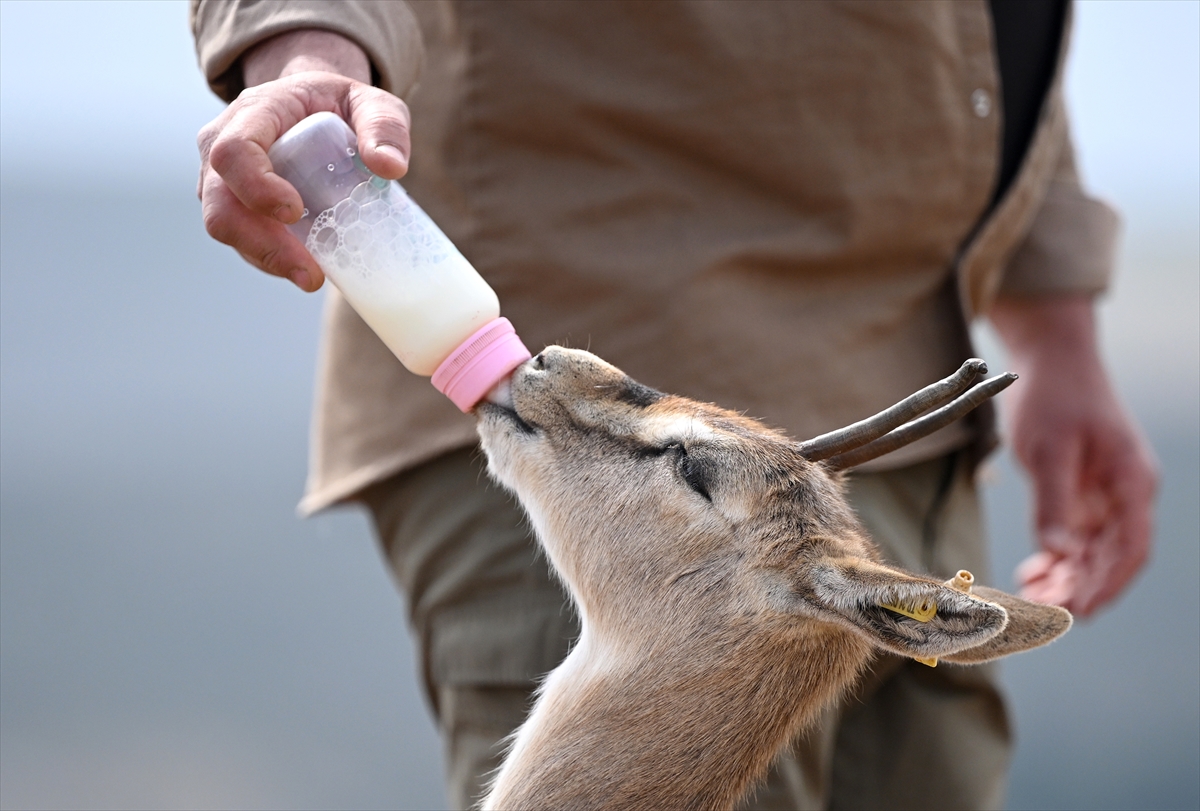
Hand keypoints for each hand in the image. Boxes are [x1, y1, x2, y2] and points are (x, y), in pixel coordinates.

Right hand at [197, 30, 410, 290]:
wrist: (313, 109)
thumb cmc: (340, 104)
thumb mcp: (372, 102)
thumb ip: (385, 126)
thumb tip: (391, 168)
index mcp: (255, 112)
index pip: (234, 150)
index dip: (257, 186)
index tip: (295, 211)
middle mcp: (222, 144)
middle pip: (220, 203)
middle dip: (261, 244)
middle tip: (310, 274)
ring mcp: (222, 178)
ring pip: (226, 227)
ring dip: (267, 259)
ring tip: (312, 277)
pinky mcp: (234, 205)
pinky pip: (242, 239)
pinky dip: (271, 259)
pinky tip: (306, 267)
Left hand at [990, 295, 1157, 616]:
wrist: (1050, 359)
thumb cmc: (1054, 396)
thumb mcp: (1049, 450)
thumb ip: (1054, 503)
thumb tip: (1061, 554)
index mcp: (1131, 482)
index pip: (1130, 548)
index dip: (1107, 584)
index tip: (1078, 611)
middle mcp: (1125, 493)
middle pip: (1110, 557)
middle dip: (1080, 589)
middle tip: (1041, 613)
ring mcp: (1104, 494)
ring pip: (1091, 552)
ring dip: (1066, 579)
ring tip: (1030, 599)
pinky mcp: (1081, 493)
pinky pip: (1074, 536)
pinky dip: (1056, 558)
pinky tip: (1032, 573)